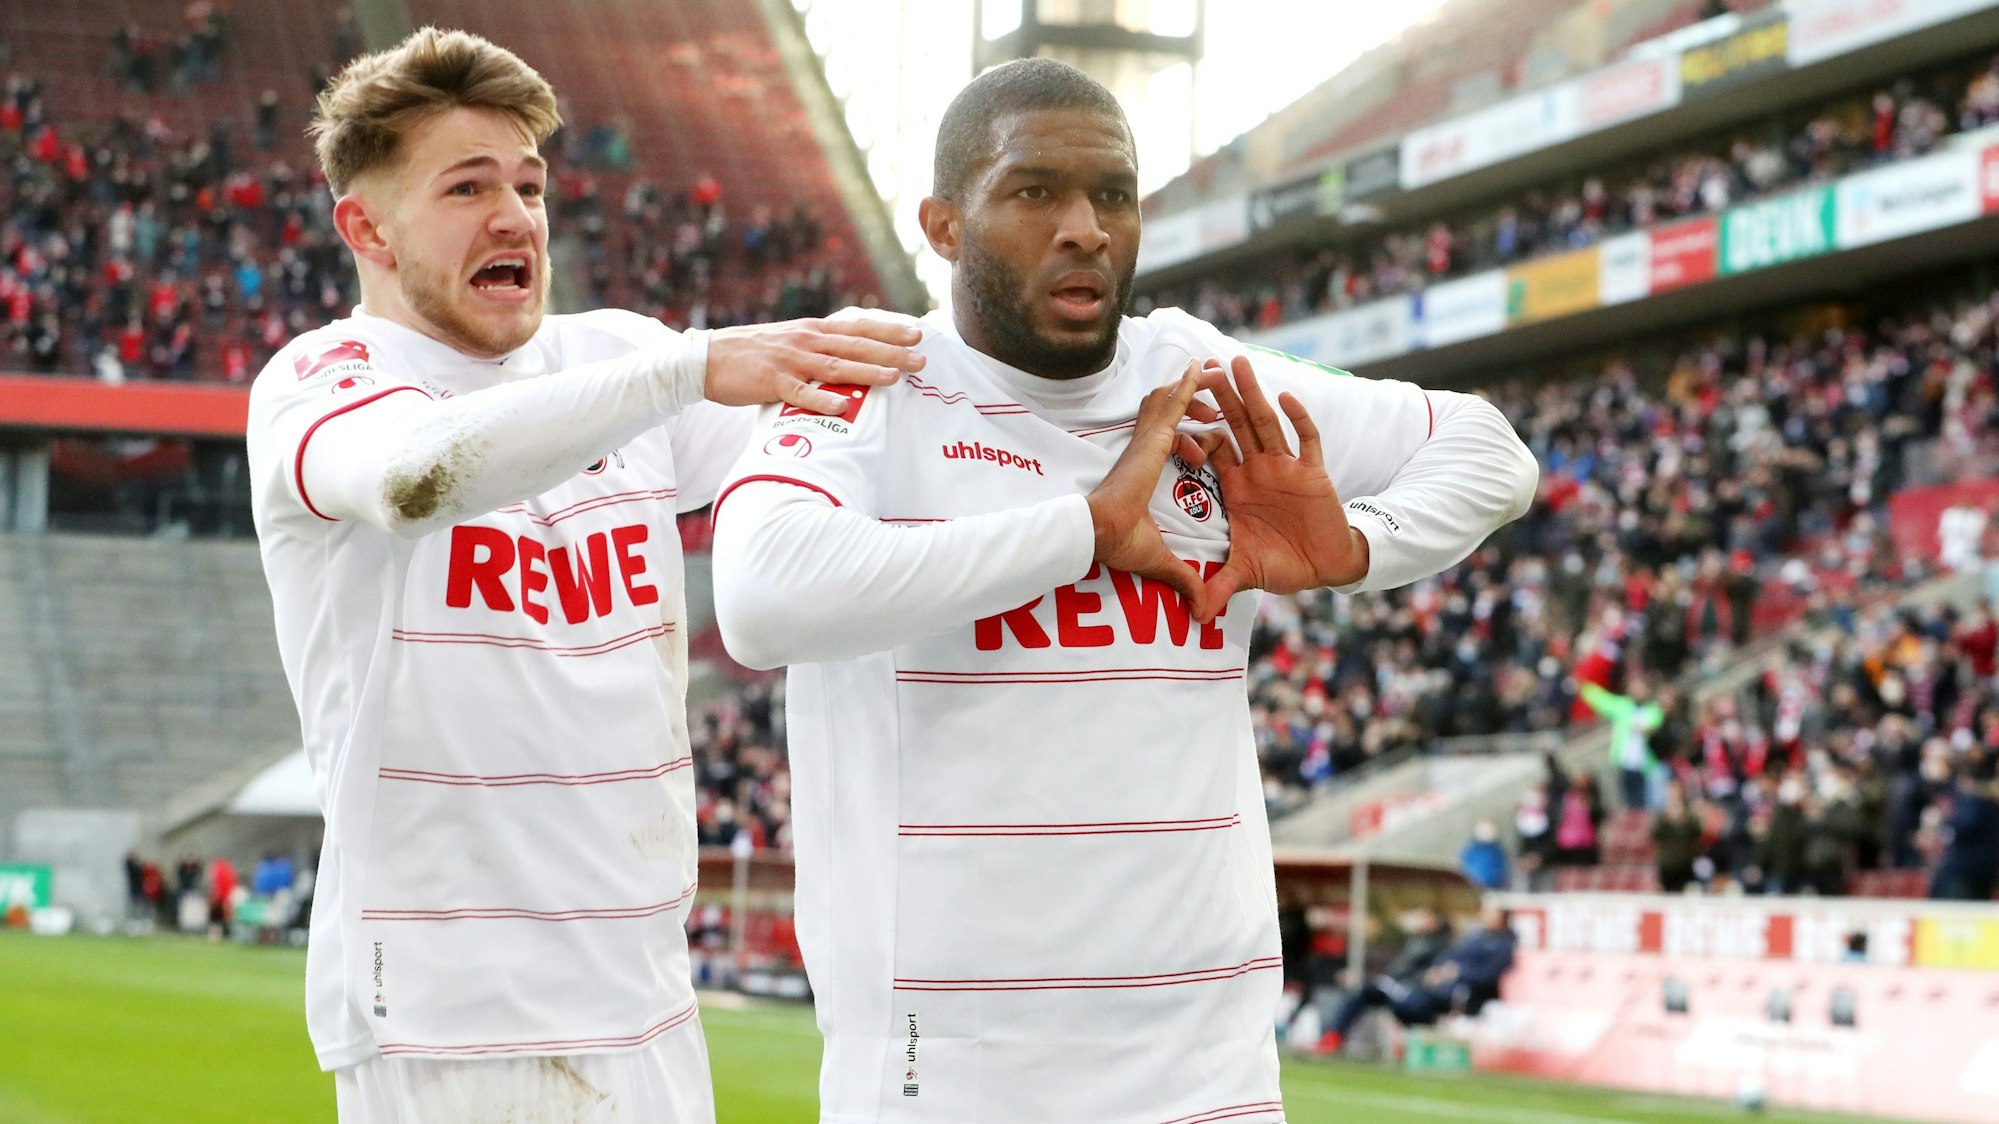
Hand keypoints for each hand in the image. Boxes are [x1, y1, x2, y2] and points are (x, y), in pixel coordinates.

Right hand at [705, 316, 924, 412]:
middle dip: (891, 352)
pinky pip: (801, 393)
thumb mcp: (790, 341)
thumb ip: (818, 346)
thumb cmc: (751, 354)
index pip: (857, 327)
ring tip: (895, 378)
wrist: (706, 359)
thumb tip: (850, 352)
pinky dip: (822, 398)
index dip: (888, 330)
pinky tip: (843, 404)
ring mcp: (790, 361)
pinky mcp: (772, 382)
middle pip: (855, 346)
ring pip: (835, 366)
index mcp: (812, 330)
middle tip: (922, 359)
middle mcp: (805, 341)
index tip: (917, 333)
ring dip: (867, 371)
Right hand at [1086, 362, 1220, 615]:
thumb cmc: (1118, 543)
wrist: (1097, 533)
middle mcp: (1143, 449)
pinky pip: (1173, 403)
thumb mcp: (1159, 558)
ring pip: (1168, 400)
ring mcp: (1146, 441)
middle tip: (1212, 391)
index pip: (1164, 439)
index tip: (1204, 440)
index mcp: (1142, 471)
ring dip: (1191, 386)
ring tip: (1212, 373)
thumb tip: (1201, 609)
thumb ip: (1183, 576)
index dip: (1185, 433)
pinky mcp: (1152, 438)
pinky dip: (1188, 384)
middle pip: (1165, 410)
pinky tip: (1202, 368)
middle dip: (1189, 398)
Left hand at [1199, 354, 1367, 617]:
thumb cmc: (1285, 563)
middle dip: (1222, 396)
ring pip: (1266, 423)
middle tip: (1206, 365)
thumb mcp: (1244, 573)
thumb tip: (1194, 616)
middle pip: (1235, 425)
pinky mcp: (1313, 473)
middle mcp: (1259, 470)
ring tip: (1238, 363)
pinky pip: (1306, 441)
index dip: (1195, 431)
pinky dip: (1297, 419)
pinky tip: (1286, 398)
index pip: (1211, 449)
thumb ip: (1218, 587)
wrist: (1325, 567)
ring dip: (1253, 394)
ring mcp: (1286, 468)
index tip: (1177, 412)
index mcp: (1237, 486)